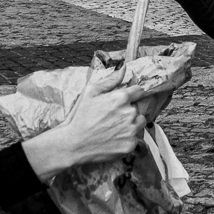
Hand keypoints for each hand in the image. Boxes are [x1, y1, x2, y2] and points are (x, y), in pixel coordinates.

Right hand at [21, 68, 147, 180]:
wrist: (73, 144)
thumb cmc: (79, 117)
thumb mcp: (90, 92)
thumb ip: (110, 80)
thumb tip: (123, 68)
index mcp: (121, 98)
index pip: (138, 91)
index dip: (131, 94)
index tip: (123, 100)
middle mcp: (130, 113)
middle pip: (138, 107)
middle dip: (129, 110)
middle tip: (112, 117)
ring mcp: (131, 130)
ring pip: (139, 122)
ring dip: (131, 123)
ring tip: (114, 127)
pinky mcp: (131, 144)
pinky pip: (135, 137)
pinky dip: (128, 137)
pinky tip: (113, 138)